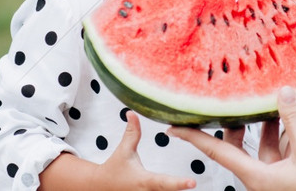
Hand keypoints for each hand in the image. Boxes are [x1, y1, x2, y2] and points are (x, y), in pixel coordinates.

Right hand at [40, 111, 195, 190]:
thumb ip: (131, 132)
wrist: (102, 186)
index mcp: (144, 181)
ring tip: (188, 186)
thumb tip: (132, 113)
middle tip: (193, 185)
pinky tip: (181, 189)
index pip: (163, 182)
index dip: (178, 183)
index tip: (192, 183)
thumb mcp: (124, 150)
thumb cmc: (115, 168)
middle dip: (181, 189)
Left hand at [169, 87, 295, 190]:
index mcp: (253, 174)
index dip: (193, 137)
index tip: (172, 127)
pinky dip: (281, 134)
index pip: (215, 150)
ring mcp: (271, 178)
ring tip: (268, 97)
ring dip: (264, 123)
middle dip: (236, 119)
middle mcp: (257, 177)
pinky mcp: (286, 178)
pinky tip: (291, 117)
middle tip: (231, 97)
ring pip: (260, 145)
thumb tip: (283, 91)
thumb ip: (294, 121)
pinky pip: (277, 151)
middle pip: (237, 143)